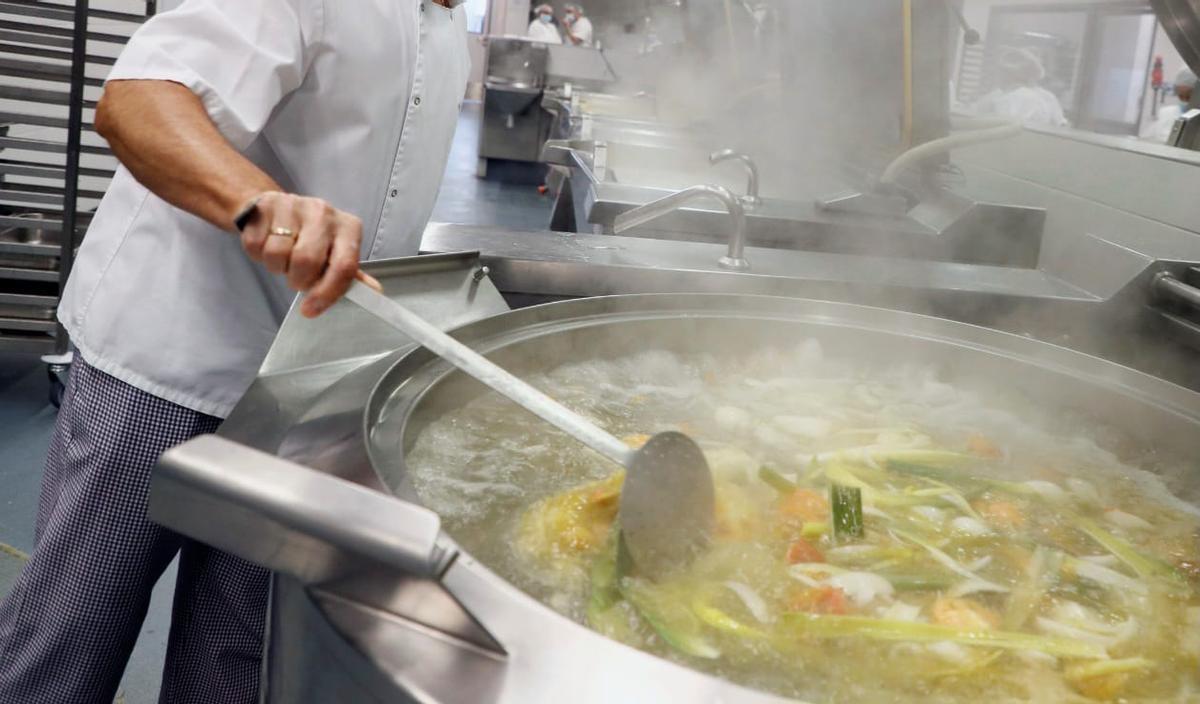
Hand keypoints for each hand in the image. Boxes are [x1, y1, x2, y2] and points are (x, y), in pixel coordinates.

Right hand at [237, 191, 381, 317]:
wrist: (276, 208)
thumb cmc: (312, 238)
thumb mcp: (336, 253)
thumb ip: (351, 274)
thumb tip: (374, 293)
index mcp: (348, 227)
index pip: (343, 266)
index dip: (327, 293)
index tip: (311, 310)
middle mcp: (323, 212)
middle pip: (307, 261)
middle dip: (298, 280)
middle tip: (297, 278)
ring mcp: (293, 205)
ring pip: (277, 254)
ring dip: (277, 267)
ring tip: (283, 260)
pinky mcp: (264, 206)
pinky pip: (256, 245)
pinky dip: (258, 255)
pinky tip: (267, 245)